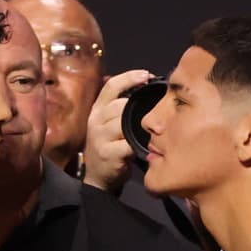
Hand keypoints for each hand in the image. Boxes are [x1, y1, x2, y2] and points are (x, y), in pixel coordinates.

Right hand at [82, 69, 152, 192]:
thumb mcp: (109, 124)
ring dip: (137, 126)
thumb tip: (144, 89)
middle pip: (119, 104)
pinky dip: (136, 145)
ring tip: (149, 130)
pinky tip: (141, 147)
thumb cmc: (110, 147)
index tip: (146, 75)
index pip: (111, 86)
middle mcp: (95, 121)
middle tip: (155, 109)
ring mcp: (99, 137)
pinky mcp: (107, 153)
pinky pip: (126, 144)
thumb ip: (120, 109)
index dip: (129, 77)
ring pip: (122, 123)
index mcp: (98, 110)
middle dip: (137, 106)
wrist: (98, 176)